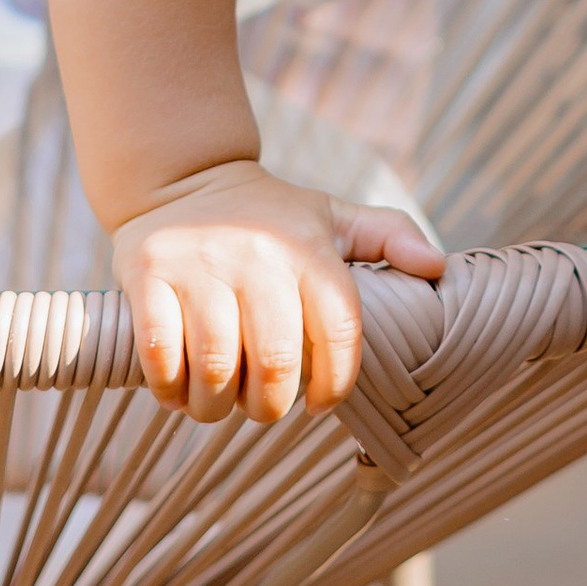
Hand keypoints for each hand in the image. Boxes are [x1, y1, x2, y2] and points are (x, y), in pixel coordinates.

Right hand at [110, 161, 443, 423]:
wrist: (184, 178)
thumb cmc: (270, 216)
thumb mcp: (333, 216)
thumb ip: (390, 237)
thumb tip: (438, 267)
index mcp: (309, 248)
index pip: (339, 332)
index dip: (334, 384)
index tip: (319, 403)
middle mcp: (258, 255)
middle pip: (276, 364)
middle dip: (270, 406)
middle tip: (263, 405)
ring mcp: (200, 264)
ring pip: (215, 370)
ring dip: (217, 407)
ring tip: (219, 402)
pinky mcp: (148, 274)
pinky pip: (160, 355)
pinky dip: (170, 389)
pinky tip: (180, 388)